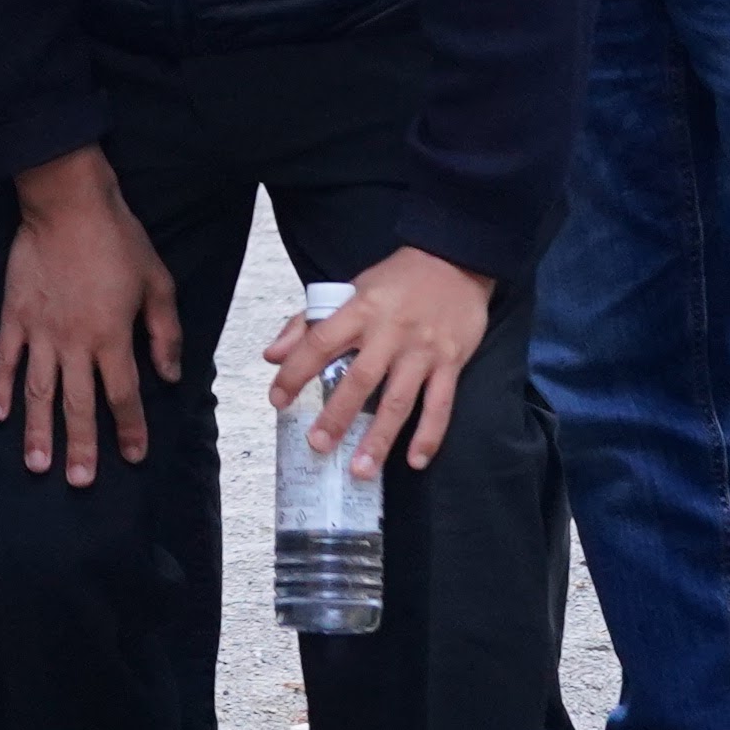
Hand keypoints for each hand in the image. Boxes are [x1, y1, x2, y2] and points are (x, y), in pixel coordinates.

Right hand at [0, 150, 183, 484]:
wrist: (68, 204)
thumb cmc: (118, 240)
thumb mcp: (157, 282)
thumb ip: (165, 333)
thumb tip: (171, 375)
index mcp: (112, 337)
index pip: (123, 395)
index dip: (130, 429)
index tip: (133, 456)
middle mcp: (74, 342)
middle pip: (78, 405)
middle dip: (81, 446)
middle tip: (80, 481)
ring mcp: (40, 332)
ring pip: (38, 392)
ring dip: (38, 431)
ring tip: (37, 465)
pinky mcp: (14, 316)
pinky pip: (4, 359)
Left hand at [261, 245, 498, 476]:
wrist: (458, 259)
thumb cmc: (399, 279)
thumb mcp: (351, 289)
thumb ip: (308, 323)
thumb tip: (272, 356)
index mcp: (360, 309)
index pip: (320, 342)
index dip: (296, 372)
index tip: (278, 399)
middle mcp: (391, 332)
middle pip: (360, 379)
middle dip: (337, 415)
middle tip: (319, 446)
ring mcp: (423, 350)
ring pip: (400, 400)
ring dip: (380, 437)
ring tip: (361, 469)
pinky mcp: (452, 362)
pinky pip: (440, 405)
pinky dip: (429, 435)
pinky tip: (415, 460)